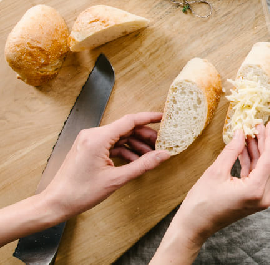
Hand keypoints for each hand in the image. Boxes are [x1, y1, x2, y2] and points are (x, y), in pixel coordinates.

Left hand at [42, 112, 170, 217]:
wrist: (56, 203)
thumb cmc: (80, 192)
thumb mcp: (116, 179)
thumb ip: (143, 165)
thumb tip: (163, 155)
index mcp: (98, 138)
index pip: (129, 121)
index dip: (149, 118)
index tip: (164, 117)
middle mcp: (92, 135)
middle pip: (125, 128)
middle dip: (144, 135)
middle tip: (161, 144)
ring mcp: (89, 141)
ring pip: (119, 136)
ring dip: (135, 144)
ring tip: (150, 155)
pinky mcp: (88, 148)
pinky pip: (111, 144)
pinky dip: (124, 150)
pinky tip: (135, 159)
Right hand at [176, 120, 269, 242]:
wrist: (193, 227)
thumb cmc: (201, 202)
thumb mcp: (216, 171)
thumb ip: (232, 150)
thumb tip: (241, 132)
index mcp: (255, 189)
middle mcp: (262, 196)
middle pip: (268, 162)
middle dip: (263, 142)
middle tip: (258, 124)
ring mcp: (259, 199)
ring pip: (262, 168)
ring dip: (256, 150)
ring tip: (250, 132)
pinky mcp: (253, 199)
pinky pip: (256, 176)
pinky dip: (251, 162)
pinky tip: (245, 148)